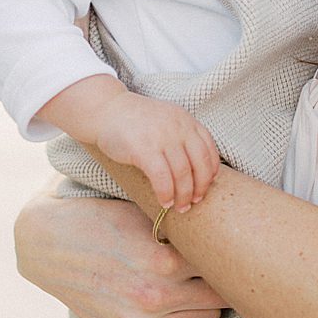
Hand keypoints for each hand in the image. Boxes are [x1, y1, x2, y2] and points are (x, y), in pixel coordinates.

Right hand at [14, 191, 227, 317]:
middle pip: (220, 299)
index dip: (228, 257)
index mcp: (163, 260)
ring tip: (191, 282)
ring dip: (202, 302)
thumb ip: (183, 231)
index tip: (232, 249)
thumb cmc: (100, 219)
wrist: (47, 246)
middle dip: (220, 282)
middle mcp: (155, 298)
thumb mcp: (143, 215)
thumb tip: (225, 231)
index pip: (222, 268)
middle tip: (217, 267)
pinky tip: (167, 298)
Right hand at [88, 91, 220, 212]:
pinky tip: (164, 202)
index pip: (209, 150)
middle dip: (200, 188)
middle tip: (194, 202)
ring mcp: (162, 138)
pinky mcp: (144, 149)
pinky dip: (166, 194)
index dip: (211, 172)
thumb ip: (182, 136)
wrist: (107, 109)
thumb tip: (196, 171)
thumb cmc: (136, 120)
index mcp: (186, 120)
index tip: (207, 186)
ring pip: (182, 174)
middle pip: (200, 165)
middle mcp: (178, 127)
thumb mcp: (166, 120)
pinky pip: (162, 178)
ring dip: (183, 196)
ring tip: (179, 207)